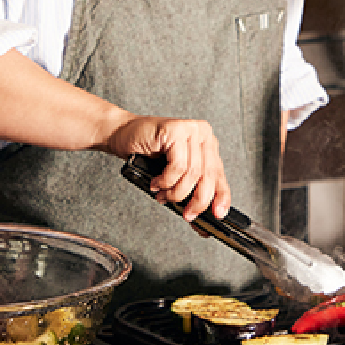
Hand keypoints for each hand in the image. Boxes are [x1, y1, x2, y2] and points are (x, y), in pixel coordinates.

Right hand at [106, 116, 230, 222]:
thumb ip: (191, 188)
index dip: (221, 197)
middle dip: (197, 200)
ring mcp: (190, 129)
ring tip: (163, 195)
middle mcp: (203, 134)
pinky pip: (177, 166)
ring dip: (176, 192)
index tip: (218, 214)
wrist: (123, 134)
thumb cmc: (148, 154)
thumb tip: (202, 215)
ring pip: (193, 173)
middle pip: (208, 175)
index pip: (219, 174)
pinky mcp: (175, 130)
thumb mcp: (176, 174)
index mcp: (208, 144)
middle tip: (187, 214)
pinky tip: (157, 182)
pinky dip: (166, 181)